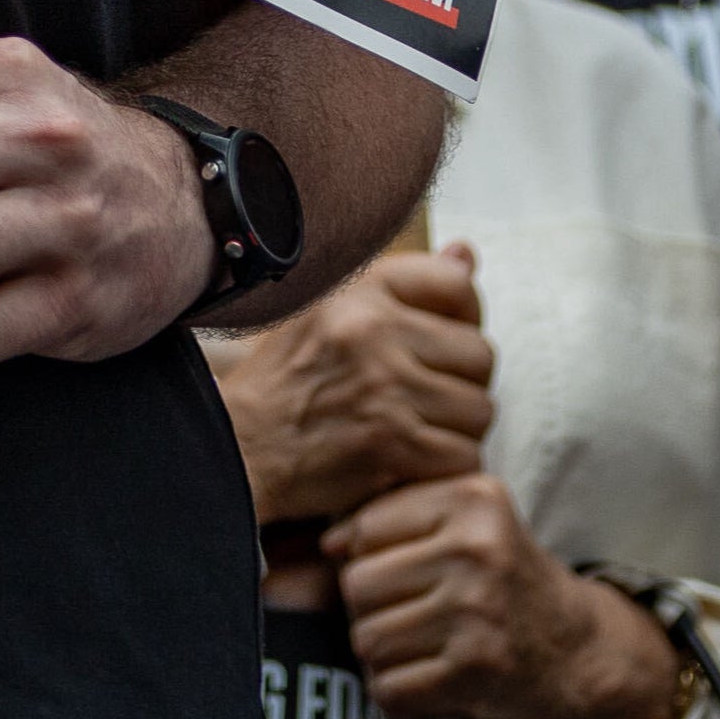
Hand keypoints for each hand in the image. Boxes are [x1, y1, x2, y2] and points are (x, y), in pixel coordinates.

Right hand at [221, 245, 490, 521]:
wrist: (240, 450)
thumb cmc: (286, 382)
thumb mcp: (329, 311)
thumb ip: (403, 284)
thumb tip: (468, 253)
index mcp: (358, 292)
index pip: (456, 283)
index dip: (466, 315)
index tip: (445, 341)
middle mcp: (375, 332)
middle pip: (479, 354)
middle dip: (463, 381)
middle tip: (429, 397)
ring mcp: (387, 391)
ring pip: (479, 410)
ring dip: (458, 429)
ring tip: (420, 430)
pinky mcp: (394, 448)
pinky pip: (465, 456)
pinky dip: (447, 465)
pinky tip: (415, 462)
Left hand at [332, 473, 685, 718]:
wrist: (576, 648)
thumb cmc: (504, 576)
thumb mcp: (468, 521)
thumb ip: (399, 514)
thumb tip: (326, 541)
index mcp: (474, 499)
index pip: (367, 525)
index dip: (364, 552)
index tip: (393, 566)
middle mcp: (477, 551)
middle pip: (357, 584)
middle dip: (367, 605)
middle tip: (402, 609)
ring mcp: (476, 613)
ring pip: (366, 638)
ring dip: (380, 649)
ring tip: (414, 640)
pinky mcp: (473, 670)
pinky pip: (389, 686)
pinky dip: (396, 688)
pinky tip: (425, 673)